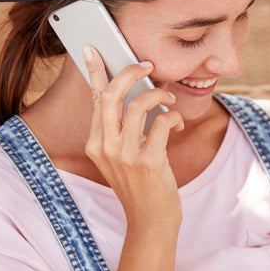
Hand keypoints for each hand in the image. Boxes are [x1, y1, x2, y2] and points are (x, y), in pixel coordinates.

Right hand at [83, 45, 184, 232]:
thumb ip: (121, 131)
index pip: (95, 99)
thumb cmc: (140, 186)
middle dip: (130, 72)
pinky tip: (175, 124)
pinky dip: (172, 116)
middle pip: (112, 94)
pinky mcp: (148, 161)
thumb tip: (135, 95)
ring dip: (159, 94)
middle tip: (147, 65)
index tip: (94, 50)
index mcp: (95, 143)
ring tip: (169, 99)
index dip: (94, 72)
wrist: (150, 220)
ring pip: (139, 104)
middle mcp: (105, 147)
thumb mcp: (122, 158)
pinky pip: (161, 122)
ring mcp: (125, 155)